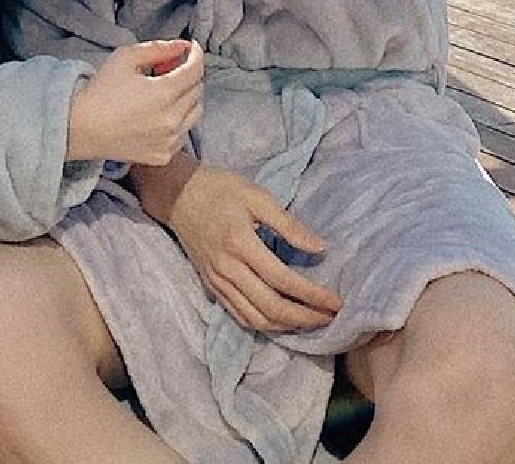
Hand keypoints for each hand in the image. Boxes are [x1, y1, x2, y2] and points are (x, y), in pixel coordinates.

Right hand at [66, 40, 203, 165]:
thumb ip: (158, 49)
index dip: (196, 54)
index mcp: (165, 93)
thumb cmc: (100, 91)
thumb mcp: (125, 58)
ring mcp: (169, 141)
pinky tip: (159, 113)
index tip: (192, 48)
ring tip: (167, 90)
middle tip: (171, 66)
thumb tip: (182, 46)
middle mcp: (172, 119)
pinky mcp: (163, 155)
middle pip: (197, 90)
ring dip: (187, 97)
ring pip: (195, 113)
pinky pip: (182, 134)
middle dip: (189, 74)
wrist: (80, 129)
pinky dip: (179, 120)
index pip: (195, 70)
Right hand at [166, 163, 340, 331]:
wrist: (177, 194)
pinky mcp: (211, 286)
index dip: (312, 295)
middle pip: (271, 307)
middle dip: (305, 318)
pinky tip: (281, 321)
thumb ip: (288, 224)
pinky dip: (264, 325)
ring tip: (311, 321)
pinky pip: (239, 316)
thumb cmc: (219, 188)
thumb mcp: (256, 195)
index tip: (337, 301)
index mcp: (240, 243)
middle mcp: (227, 268)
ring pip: (256, 318)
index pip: (283, 280)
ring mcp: (217, 281)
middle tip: (330, 317)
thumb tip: (320, 248)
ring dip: (287, 327)